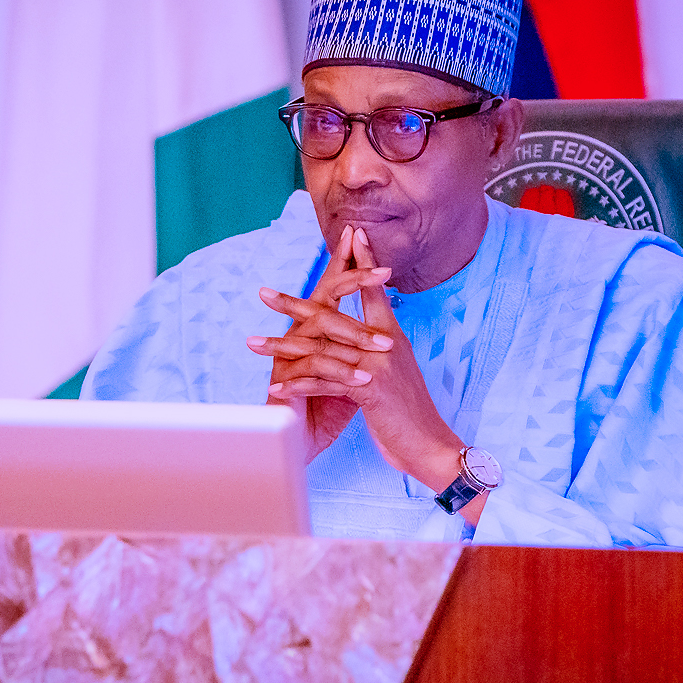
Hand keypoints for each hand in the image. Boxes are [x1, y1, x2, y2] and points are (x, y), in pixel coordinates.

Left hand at [250, 228, 470, 502]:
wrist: (430, 446)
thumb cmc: (408, 415)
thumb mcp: (394, 375)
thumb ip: (377, 353)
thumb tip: (363, 338)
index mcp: (391, 336)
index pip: (373, 291)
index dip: (361, 263)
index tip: (351, 236)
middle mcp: (385, 343)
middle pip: (333, 314)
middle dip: (294, 304)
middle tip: (263, 293)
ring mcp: (377, 364)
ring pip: (320, 349)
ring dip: (281, 347)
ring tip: (251, 343)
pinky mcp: (370, 389)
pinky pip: (325, 382)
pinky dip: (298, 385)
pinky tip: (275, 388)